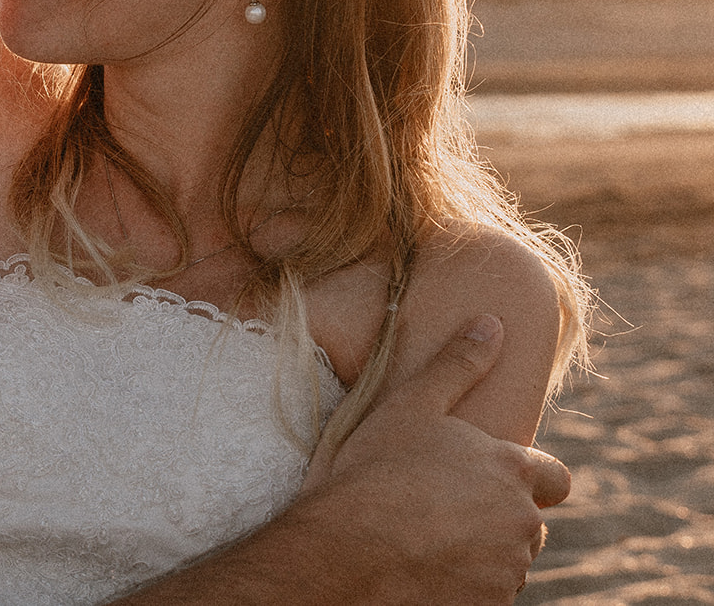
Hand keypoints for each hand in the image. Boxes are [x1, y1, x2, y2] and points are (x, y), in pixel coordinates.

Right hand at [301, 315, 568, 603]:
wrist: (345, 551)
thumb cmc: (375, 472)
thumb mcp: (411, 405)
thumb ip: (457, 364)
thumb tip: (493, 325)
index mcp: (512, 471)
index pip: (556, 478)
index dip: (530, 479)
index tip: (491, 480)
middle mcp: (521, 524)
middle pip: (525, 523)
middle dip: (495, 517)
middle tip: (440, 508)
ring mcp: (506, 572)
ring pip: (504, 561)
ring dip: (478, 553)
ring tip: (424, 539)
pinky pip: (483, 594)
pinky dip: (461, 585)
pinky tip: (420, 570)